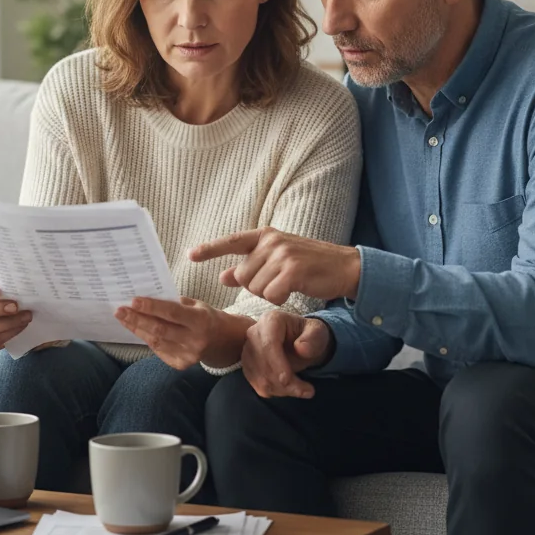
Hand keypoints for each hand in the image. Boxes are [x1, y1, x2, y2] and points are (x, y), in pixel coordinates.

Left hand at [115, 296, 238, 370]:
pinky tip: (138, 330)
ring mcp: (189, 355)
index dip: (152, 307)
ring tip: (124, 318)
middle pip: (160, 329)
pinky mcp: (182, 364)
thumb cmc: (205, 318)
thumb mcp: (196, 305)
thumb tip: (146, 298)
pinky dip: (147, 339)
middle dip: (137, 319)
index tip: (133, 301)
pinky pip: (159, 350)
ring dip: (137, 329)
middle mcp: (196, 340)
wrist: (223, 341)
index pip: (172, 313)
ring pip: (156, 341)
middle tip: (120, 310)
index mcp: (201, 320)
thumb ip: (174, 303)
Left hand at [189, 229, 360, 304]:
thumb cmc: (309, 266)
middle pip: (243, 276)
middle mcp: (272, 241)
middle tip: (279, 281)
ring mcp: (283, 254)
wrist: (344, 267)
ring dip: (270, 293)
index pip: (232, 241)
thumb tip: (223, 275)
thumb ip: (250, 267)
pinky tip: (294, 290)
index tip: (190, 255)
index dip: (210, 249)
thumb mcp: (278, 261)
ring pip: (256, 288)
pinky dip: (280, 299)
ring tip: (289, 284)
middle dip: (256, 286)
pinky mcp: (293, 270)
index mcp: (265, 236)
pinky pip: (271, 295)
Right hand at [242, 312, 331, 398]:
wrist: (300, 343)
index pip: (268, 344)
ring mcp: (248, 351)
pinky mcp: (248, 367)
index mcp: (271, 321)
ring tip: (304, 390)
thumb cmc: (309, 335)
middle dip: (284, 382)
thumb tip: (301, 349)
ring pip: (260, 377)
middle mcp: (254, 334)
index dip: (277, 364)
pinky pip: (258, 385)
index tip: (288, 380)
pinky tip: (291, 388)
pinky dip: (276, 392)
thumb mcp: (318, 332)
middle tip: (308, 391)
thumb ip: (313, 339)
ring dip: (283, 390)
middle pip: (262, 363)